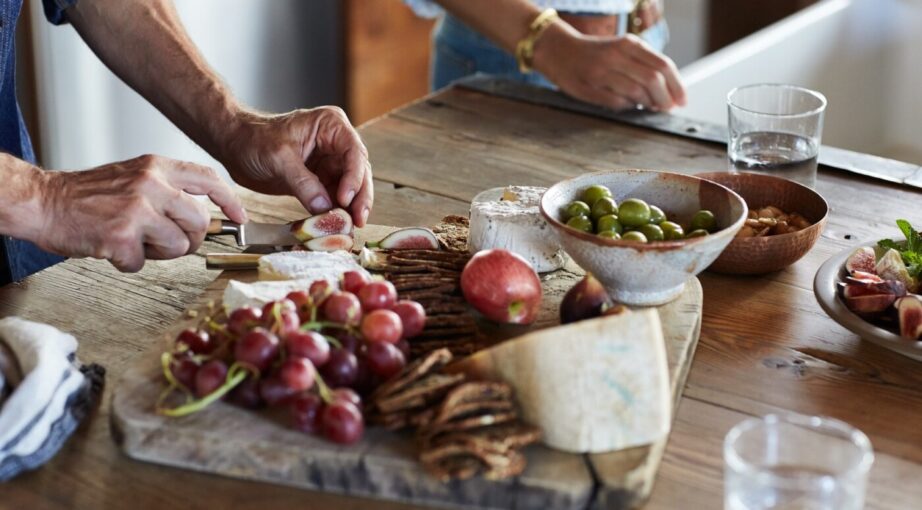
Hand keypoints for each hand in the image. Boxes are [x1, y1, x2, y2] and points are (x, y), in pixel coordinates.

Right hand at [36, 155, 246, 271]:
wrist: (44, 202)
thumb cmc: (89, 195)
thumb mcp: (134, 176)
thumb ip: (168, 189)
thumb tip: (203, 214)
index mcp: (156, 167)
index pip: (208, 179)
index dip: (229, 201)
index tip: (239, 217)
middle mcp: (150, 184)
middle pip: (200, 221)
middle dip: (189, 239)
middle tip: (166, 241)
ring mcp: (137, 210)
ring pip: (179, 246)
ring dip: (159, 253)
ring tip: (135, 242)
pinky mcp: (121, 237)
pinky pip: (143, 263)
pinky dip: (129, 263)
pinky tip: (112, 248)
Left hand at [219, 107, 372, 226]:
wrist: (233, 146)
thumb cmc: (253, 138)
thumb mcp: (279, 157)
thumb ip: (303, 183)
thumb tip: (324, 207)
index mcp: (330, 126)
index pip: (354, 152)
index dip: (354, 177)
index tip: (346, 198)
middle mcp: (335, 143)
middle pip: (359, 172)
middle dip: (360, 197)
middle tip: (358, 219)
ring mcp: (329, 163)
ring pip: (350, 188)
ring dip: (351, 208)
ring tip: (350, 226)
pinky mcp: (319, 181)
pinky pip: (333, 198)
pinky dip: (335, 212)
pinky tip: (335, 225)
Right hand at [534, 23, 686, 111]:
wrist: (558, 50)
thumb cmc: (594, 53)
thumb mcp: (621, 48)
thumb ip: (643, 63)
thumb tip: (669, 90)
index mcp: (628, 44)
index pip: (663, 65)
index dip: (677, 86)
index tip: (682, 100)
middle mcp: (616, 56)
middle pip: (653, 80)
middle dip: (664, 99)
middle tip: (666, 108)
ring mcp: (602, 73)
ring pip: (637, 93)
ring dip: (647, 104)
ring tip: (648, 106)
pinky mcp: (590, 89)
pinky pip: (618, 103)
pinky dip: (628, 107)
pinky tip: (627, 104)